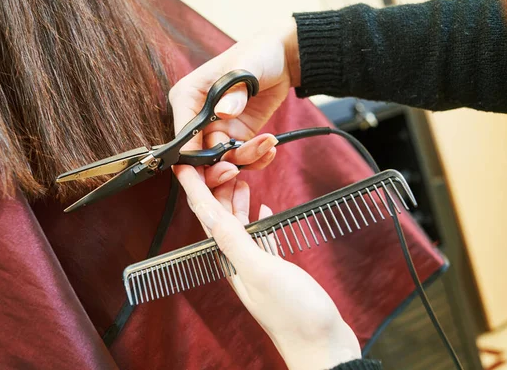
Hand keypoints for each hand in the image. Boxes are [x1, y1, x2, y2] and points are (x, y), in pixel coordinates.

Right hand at [169, 18, 300, 187]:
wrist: (281, 57)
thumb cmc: (257, 52)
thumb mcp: (246, 66)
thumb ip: (234, 91)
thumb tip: (223, 112)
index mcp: (188, 97)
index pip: (183, 136)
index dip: (190, 160)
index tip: (207, 169)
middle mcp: (198, 117)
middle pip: (198, 157)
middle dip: (216, 169)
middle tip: (235, 170)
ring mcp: (218, 128)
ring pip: (222, 161)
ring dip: (244, 160)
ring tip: (267, 144)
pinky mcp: (237, 136)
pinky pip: (241, 158)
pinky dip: (256, 159)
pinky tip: (270, 147)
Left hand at [174, 165, 360, 369]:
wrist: (323, 346)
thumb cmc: (295, 315)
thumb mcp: (261, 270)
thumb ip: (235, 241)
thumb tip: (210, 212)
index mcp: (230, 259)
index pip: (206, 217)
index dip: (194, 189)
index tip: (183, 166)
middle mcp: (239, 261)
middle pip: (220, 218)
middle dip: (215, 187)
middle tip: (218, 160)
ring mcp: (258, 266)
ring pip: (239, 225)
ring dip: (236, 201)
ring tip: (239, 178)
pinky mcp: (276, 270)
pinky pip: (261, 238)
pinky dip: (259, 220)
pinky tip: (264, 209)